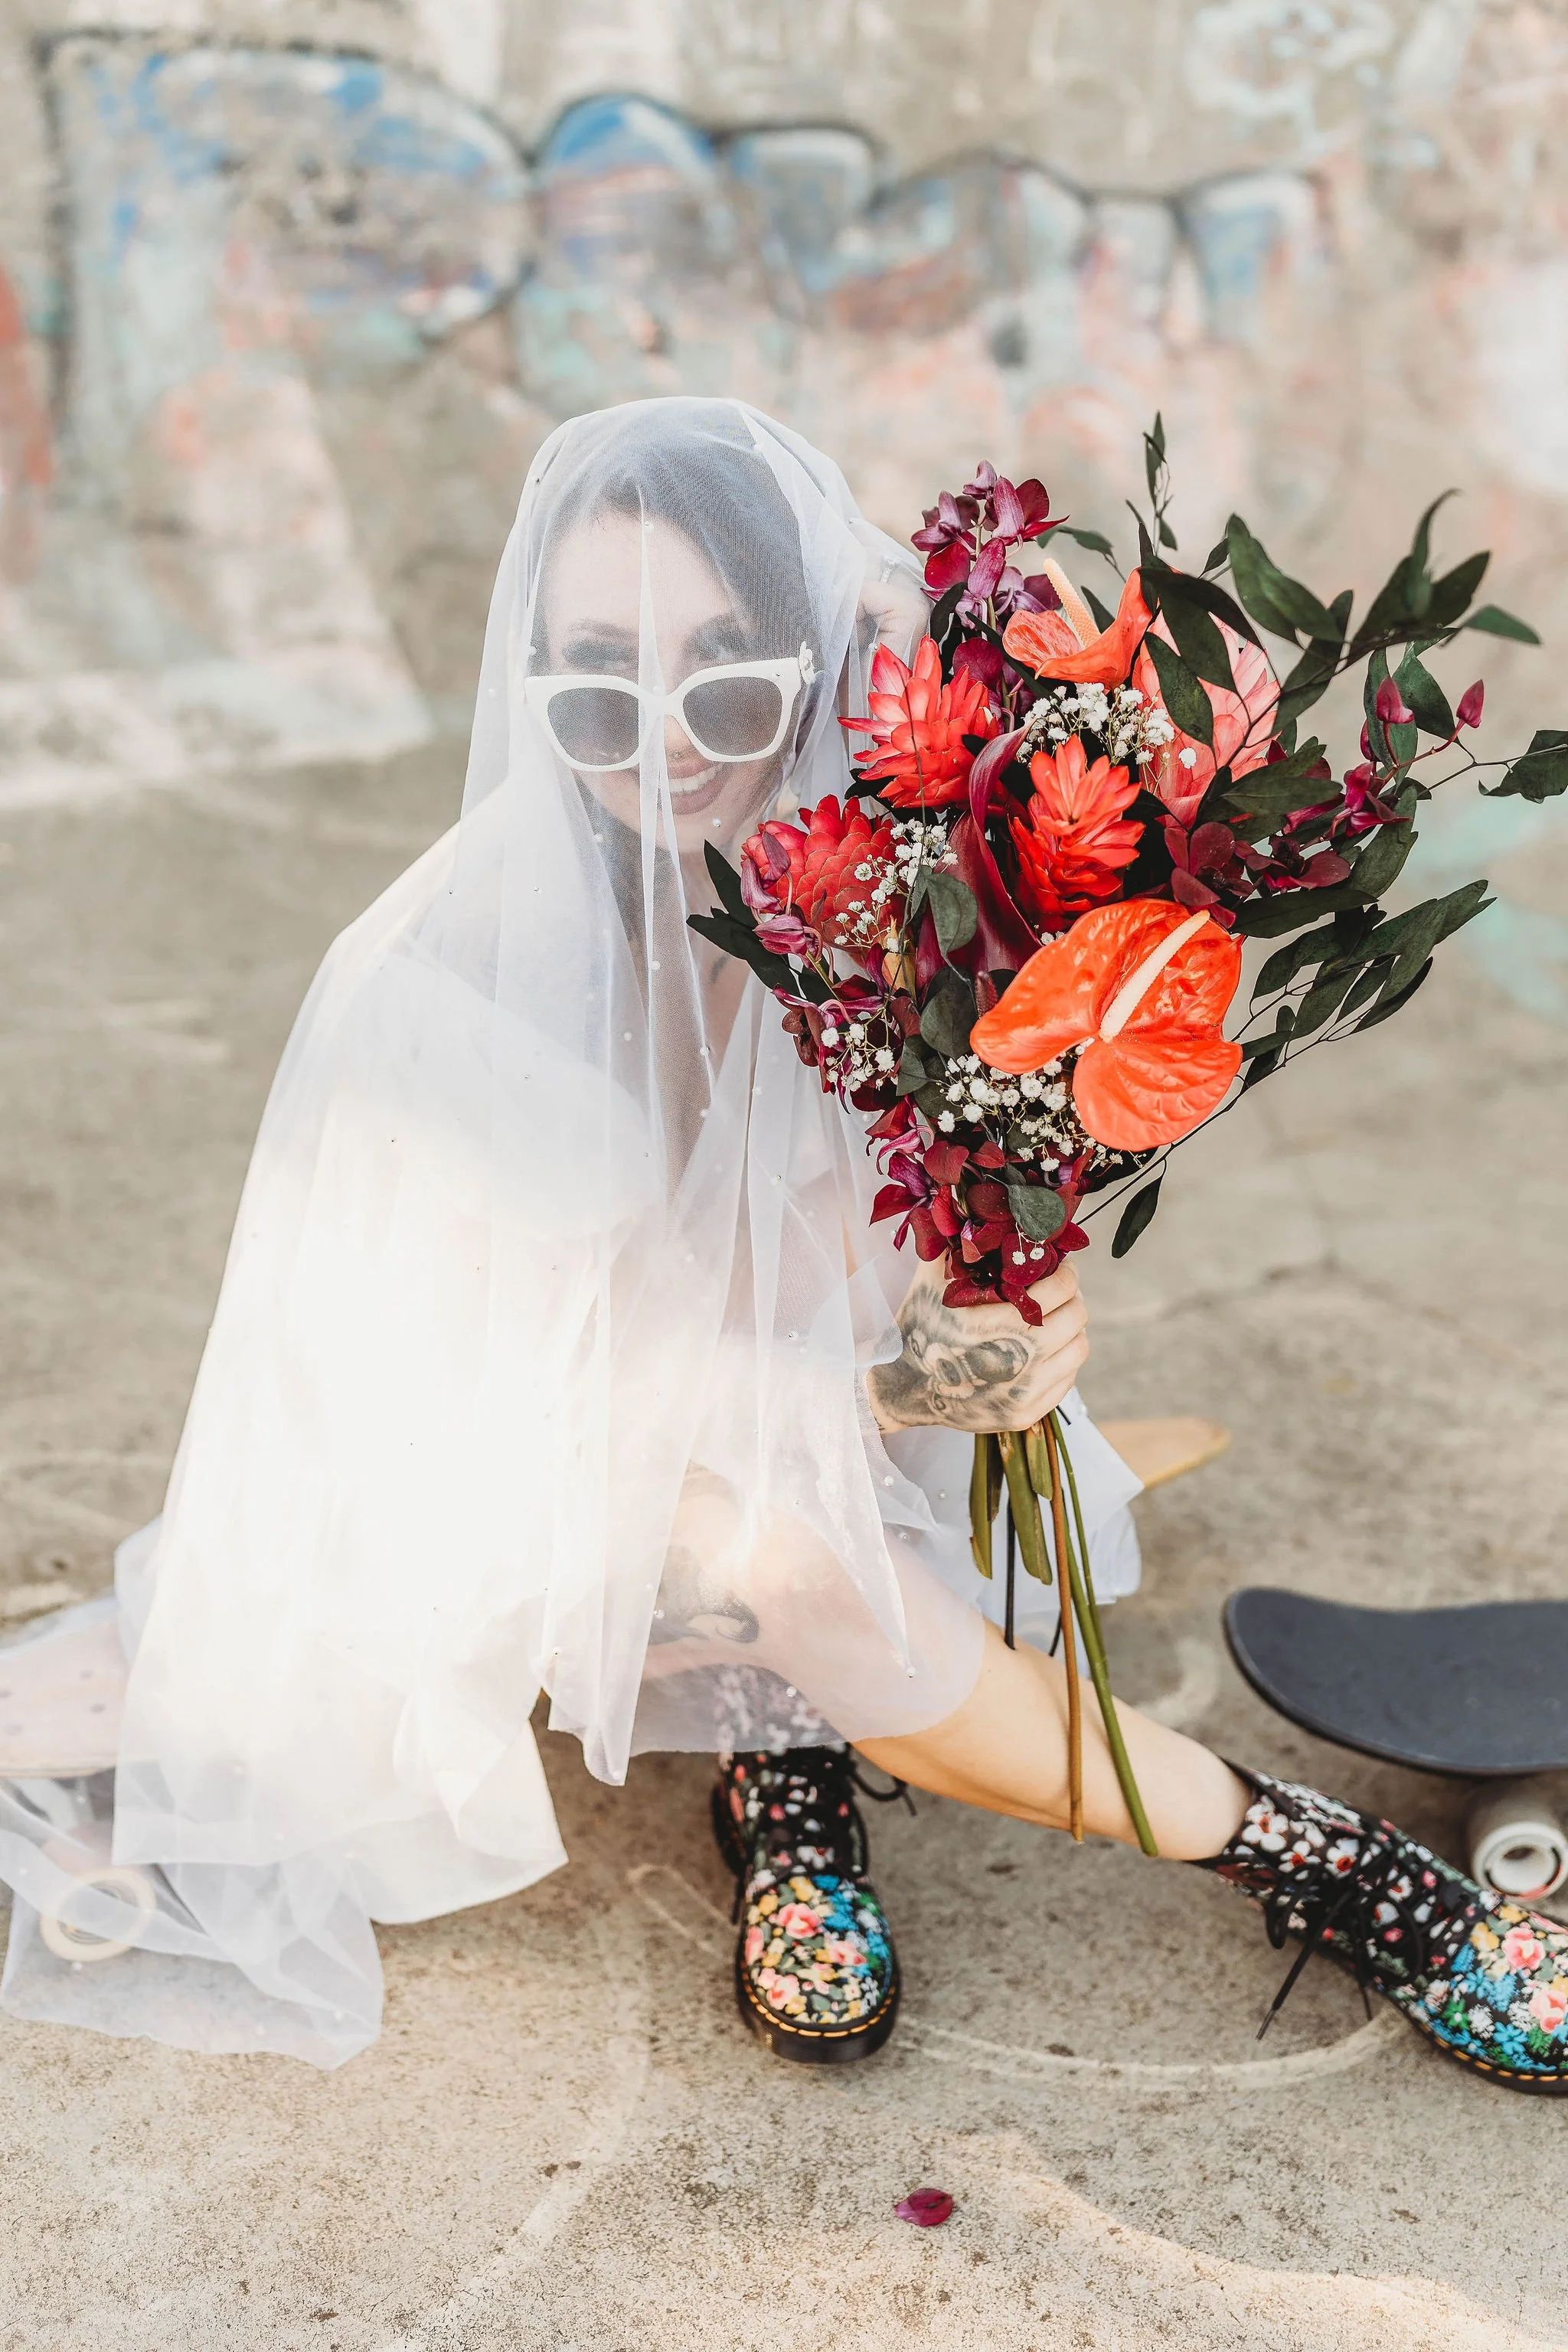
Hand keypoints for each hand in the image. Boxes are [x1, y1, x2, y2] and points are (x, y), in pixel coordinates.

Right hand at [865, 1255, 1088, 1435]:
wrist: (902, 1389)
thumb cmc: (918, 1328)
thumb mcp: (930, 1281)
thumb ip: (953, 1242)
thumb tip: (967, 1199)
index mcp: (990, 1324)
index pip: (1059, 1288)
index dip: (1065, 1270)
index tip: (1057, 1262)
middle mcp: (1013, 1361)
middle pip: (1077, 1317)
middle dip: (1072, 1295)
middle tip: (1059, 1286)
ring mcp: (1022, 1393)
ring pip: (1079, 1349)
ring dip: (1072, 1327)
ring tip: (1054, 1316)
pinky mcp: (1025, 1414)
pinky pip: (1067, 1380)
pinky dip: (1062, 1359)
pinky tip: (1044, 1347)